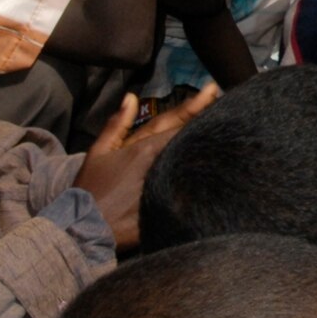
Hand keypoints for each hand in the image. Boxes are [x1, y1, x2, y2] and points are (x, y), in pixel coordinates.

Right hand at [73, 86, 219, 248]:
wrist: (85, 228)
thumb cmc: (90, 188)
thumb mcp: (98, 153)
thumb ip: (117, 124)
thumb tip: (131, 97)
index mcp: (146, 147)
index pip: (177, 121)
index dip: (197, 105)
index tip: (212, 89)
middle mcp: (162, 163)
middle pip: (192, 138)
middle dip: (209, 121)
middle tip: (229, 106)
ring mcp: (170, 185)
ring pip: (196, 160)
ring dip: (211, 146)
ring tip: (231, 131)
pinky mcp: (172, 205)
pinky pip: (194, 187)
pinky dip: (205, 176)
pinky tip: (221, 169)